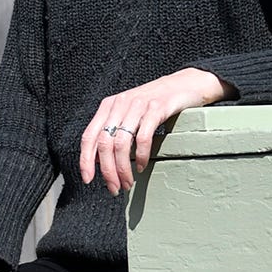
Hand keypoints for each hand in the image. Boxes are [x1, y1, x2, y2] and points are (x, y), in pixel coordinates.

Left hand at [80, 67, 228, 195]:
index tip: (88, 179)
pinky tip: (142, 166)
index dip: (85, 160)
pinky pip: (143, 137)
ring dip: (122, 168)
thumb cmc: (156, 102)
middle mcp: (120, 103)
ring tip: (128, 182)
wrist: (185, 83)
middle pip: (104, 143)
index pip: (89, 135)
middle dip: (107, 170)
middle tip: (114, 188)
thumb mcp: (129, 112)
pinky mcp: (156, 108)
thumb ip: (114, 130)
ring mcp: (138, 105)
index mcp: (109, 106)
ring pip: (121, 143)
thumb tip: (99, 160)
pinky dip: (141, 156)